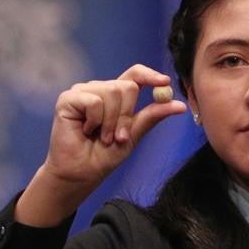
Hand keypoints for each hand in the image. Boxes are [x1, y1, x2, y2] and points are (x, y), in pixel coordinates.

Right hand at [16, 64, 186, 225]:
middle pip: (126, 86)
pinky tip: (85, 130)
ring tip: (101, 137)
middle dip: (126, 115)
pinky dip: (94, 120)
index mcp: (116, 96)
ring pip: (112, 92)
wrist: (81, 173)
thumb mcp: (133, 135)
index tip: (164, 82)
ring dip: (110, 122)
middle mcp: (99, 89)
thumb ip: (152, 116)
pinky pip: (93, 101)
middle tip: (117, 137)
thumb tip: (180, 105)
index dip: (149, 75)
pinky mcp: (68, 99)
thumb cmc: (103, 156)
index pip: (134, 75)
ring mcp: (83, 92)